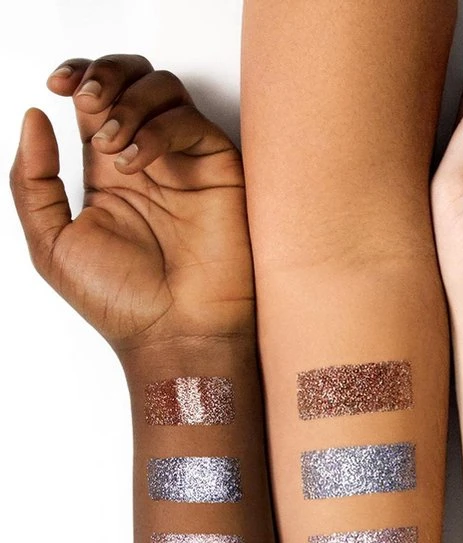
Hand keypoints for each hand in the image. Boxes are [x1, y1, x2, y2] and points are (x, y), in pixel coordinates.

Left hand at [10, 55, 252, 351]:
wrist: (173, 336)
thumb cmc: (121, 305)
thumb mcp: (51, 244)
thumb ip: (33, 181)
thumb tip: (35, 117)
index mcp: (108, 173)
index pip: (95, 100)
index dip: (77, 76)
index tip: (58, 85)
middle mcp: (148, 161)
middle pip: (130, 77)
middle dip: (104, 74)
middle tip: (88, 101)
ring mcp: (184, 164)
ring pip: (161, 88)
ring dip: (128, 103)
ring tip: (113, 149)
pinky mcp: (217, 171)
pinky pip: (188, 121)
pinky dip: (157, 130)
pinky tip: (138, 164)